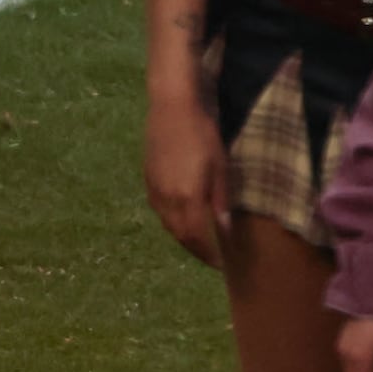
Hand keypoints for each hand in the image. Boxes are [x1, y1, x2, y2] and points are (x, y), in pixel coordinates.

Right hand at [144, 92, 229, 263]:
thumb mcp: (220, 167)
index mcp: (187, 199)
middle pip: (180, 235)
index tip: (219, 264)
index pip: (196, 239)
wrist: (171, 107)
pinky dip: (171, 219)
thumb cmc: (202, 134)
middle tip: (210, 255)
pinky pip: (159, 209)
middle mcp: (167, 200)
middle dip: (195, 249)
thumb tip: (224, 230)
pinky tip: (181, 215)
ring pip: (167, 224)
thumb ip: (220, 201)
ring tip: (198, 238)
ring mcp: (154, 190)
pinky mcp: (148, 179)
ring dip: (182, 236)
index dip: (207, 255)